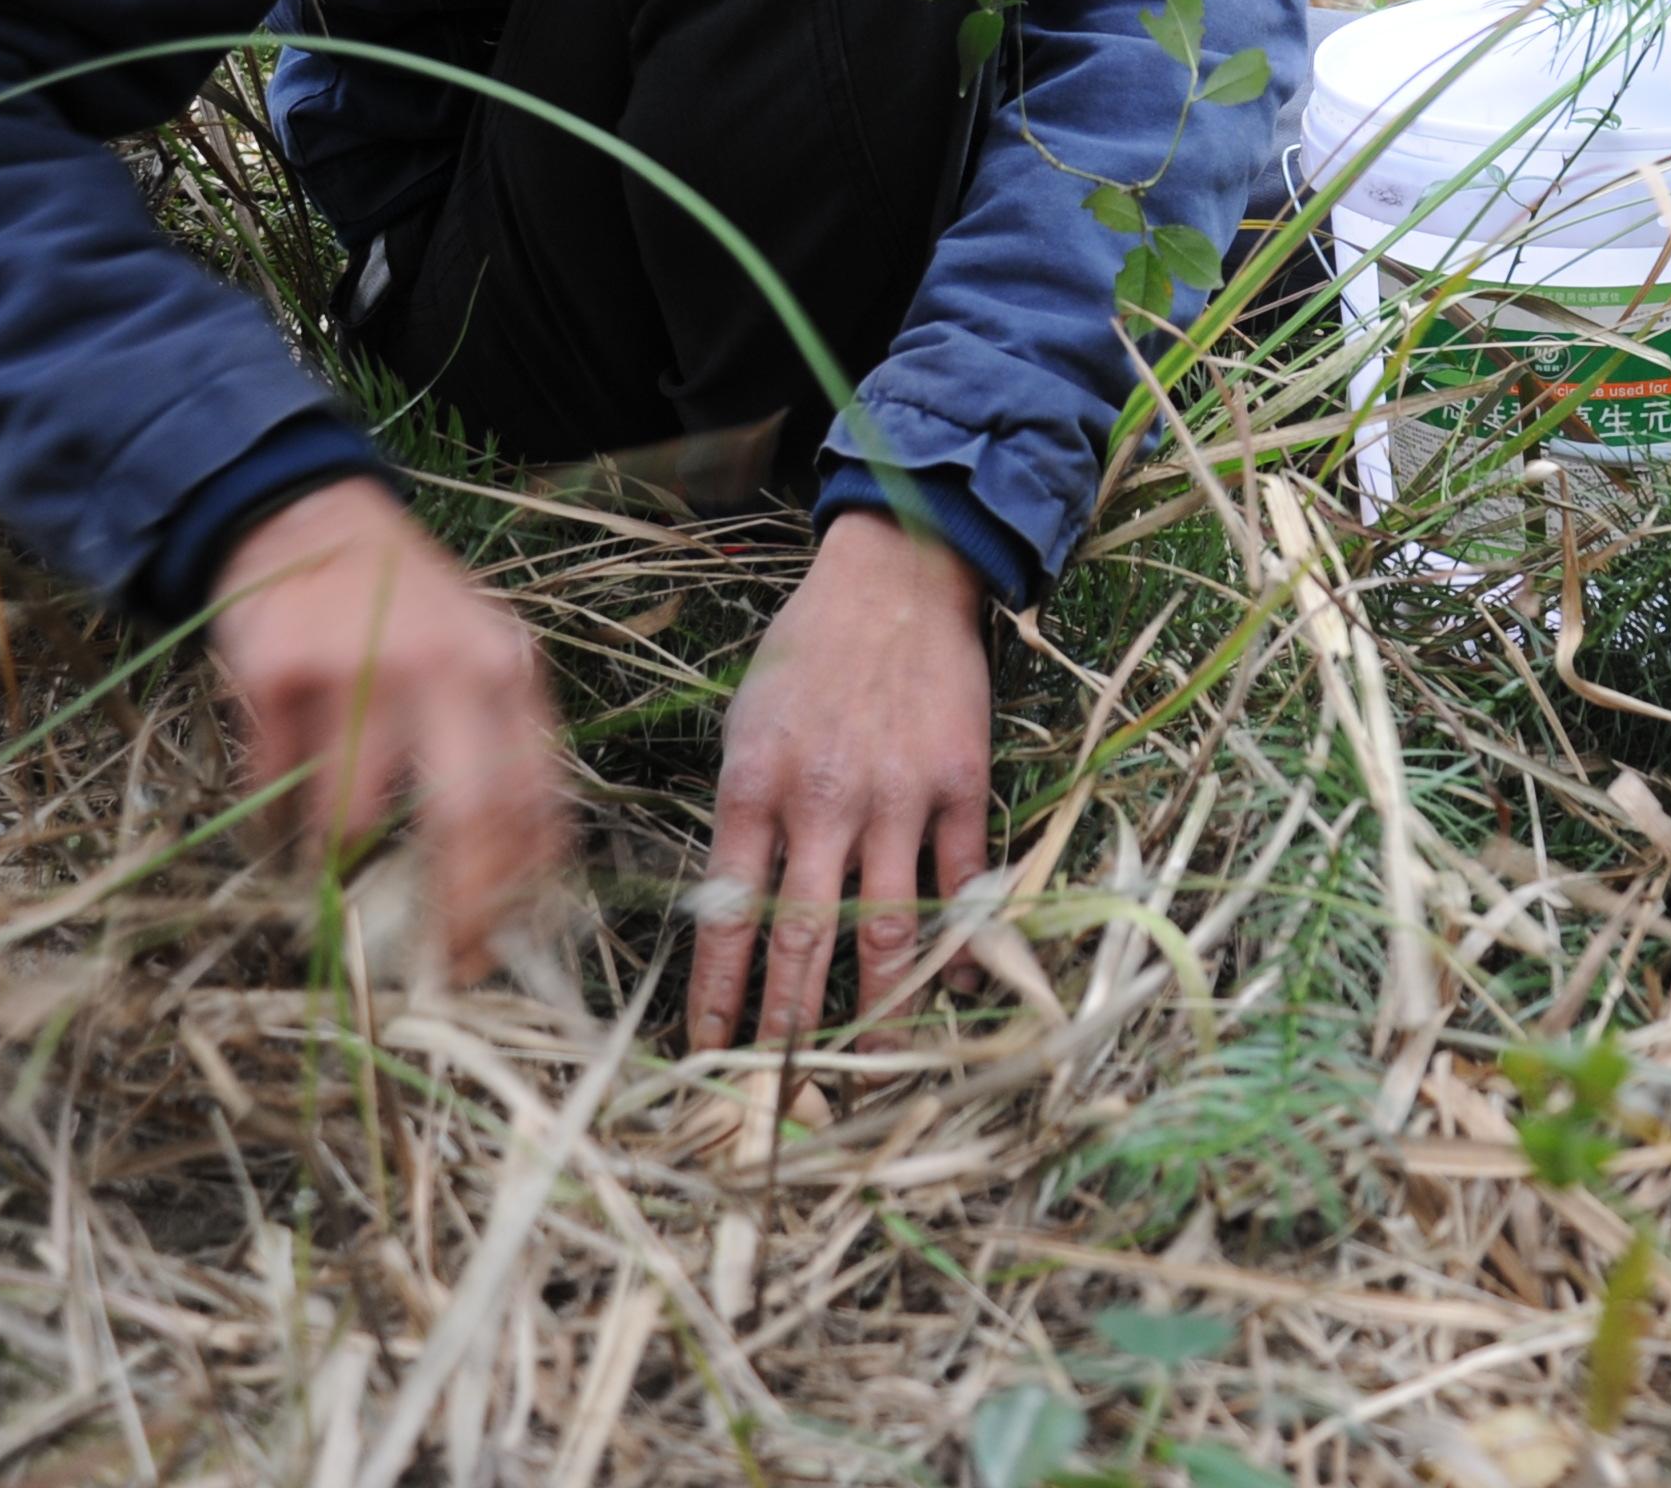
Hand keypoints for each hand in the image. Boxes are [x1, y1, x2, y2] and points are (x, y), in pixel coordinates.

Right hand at [209, 477, 568, 981]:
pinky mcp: (282, 670)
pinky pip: (274, 785)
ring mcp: (362, 665)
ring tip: (331, 882)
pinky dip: (273, 821)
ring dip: (338, 869)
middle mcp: (449, 665)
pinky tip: (278, 818)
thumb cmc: (404, 610)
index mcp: (508, 670)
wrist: (310, 518)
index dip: (513, 889)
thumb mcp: (478, 658)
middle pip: (465, 816)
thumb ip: (500, 749)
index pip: (533, 798)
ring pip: (353, 816)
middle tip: (426, 967)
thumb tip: (517, 883)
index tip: (488, 951)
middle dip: (450, 909)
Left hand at [689, 509, 992, 1051]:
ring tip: (872, 1068)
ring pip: (890, 926)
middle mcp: (825, 799)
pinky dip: (959, 941)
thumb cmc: (807, 653)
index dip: (719, 994)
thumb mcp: (745, 724)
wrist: (895, 579)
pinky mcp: (961, 782)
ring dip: (879, 1008)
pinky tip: (953, 989)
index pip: (729, 917)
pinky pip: (961, 881)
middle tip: (783, 1092)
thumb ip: (744, 817)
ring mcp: (899, 795)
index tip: (709, 1052)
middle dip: (791, 1026)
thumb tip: (735, 914)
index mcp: (755, 785)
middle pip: (805, 939)